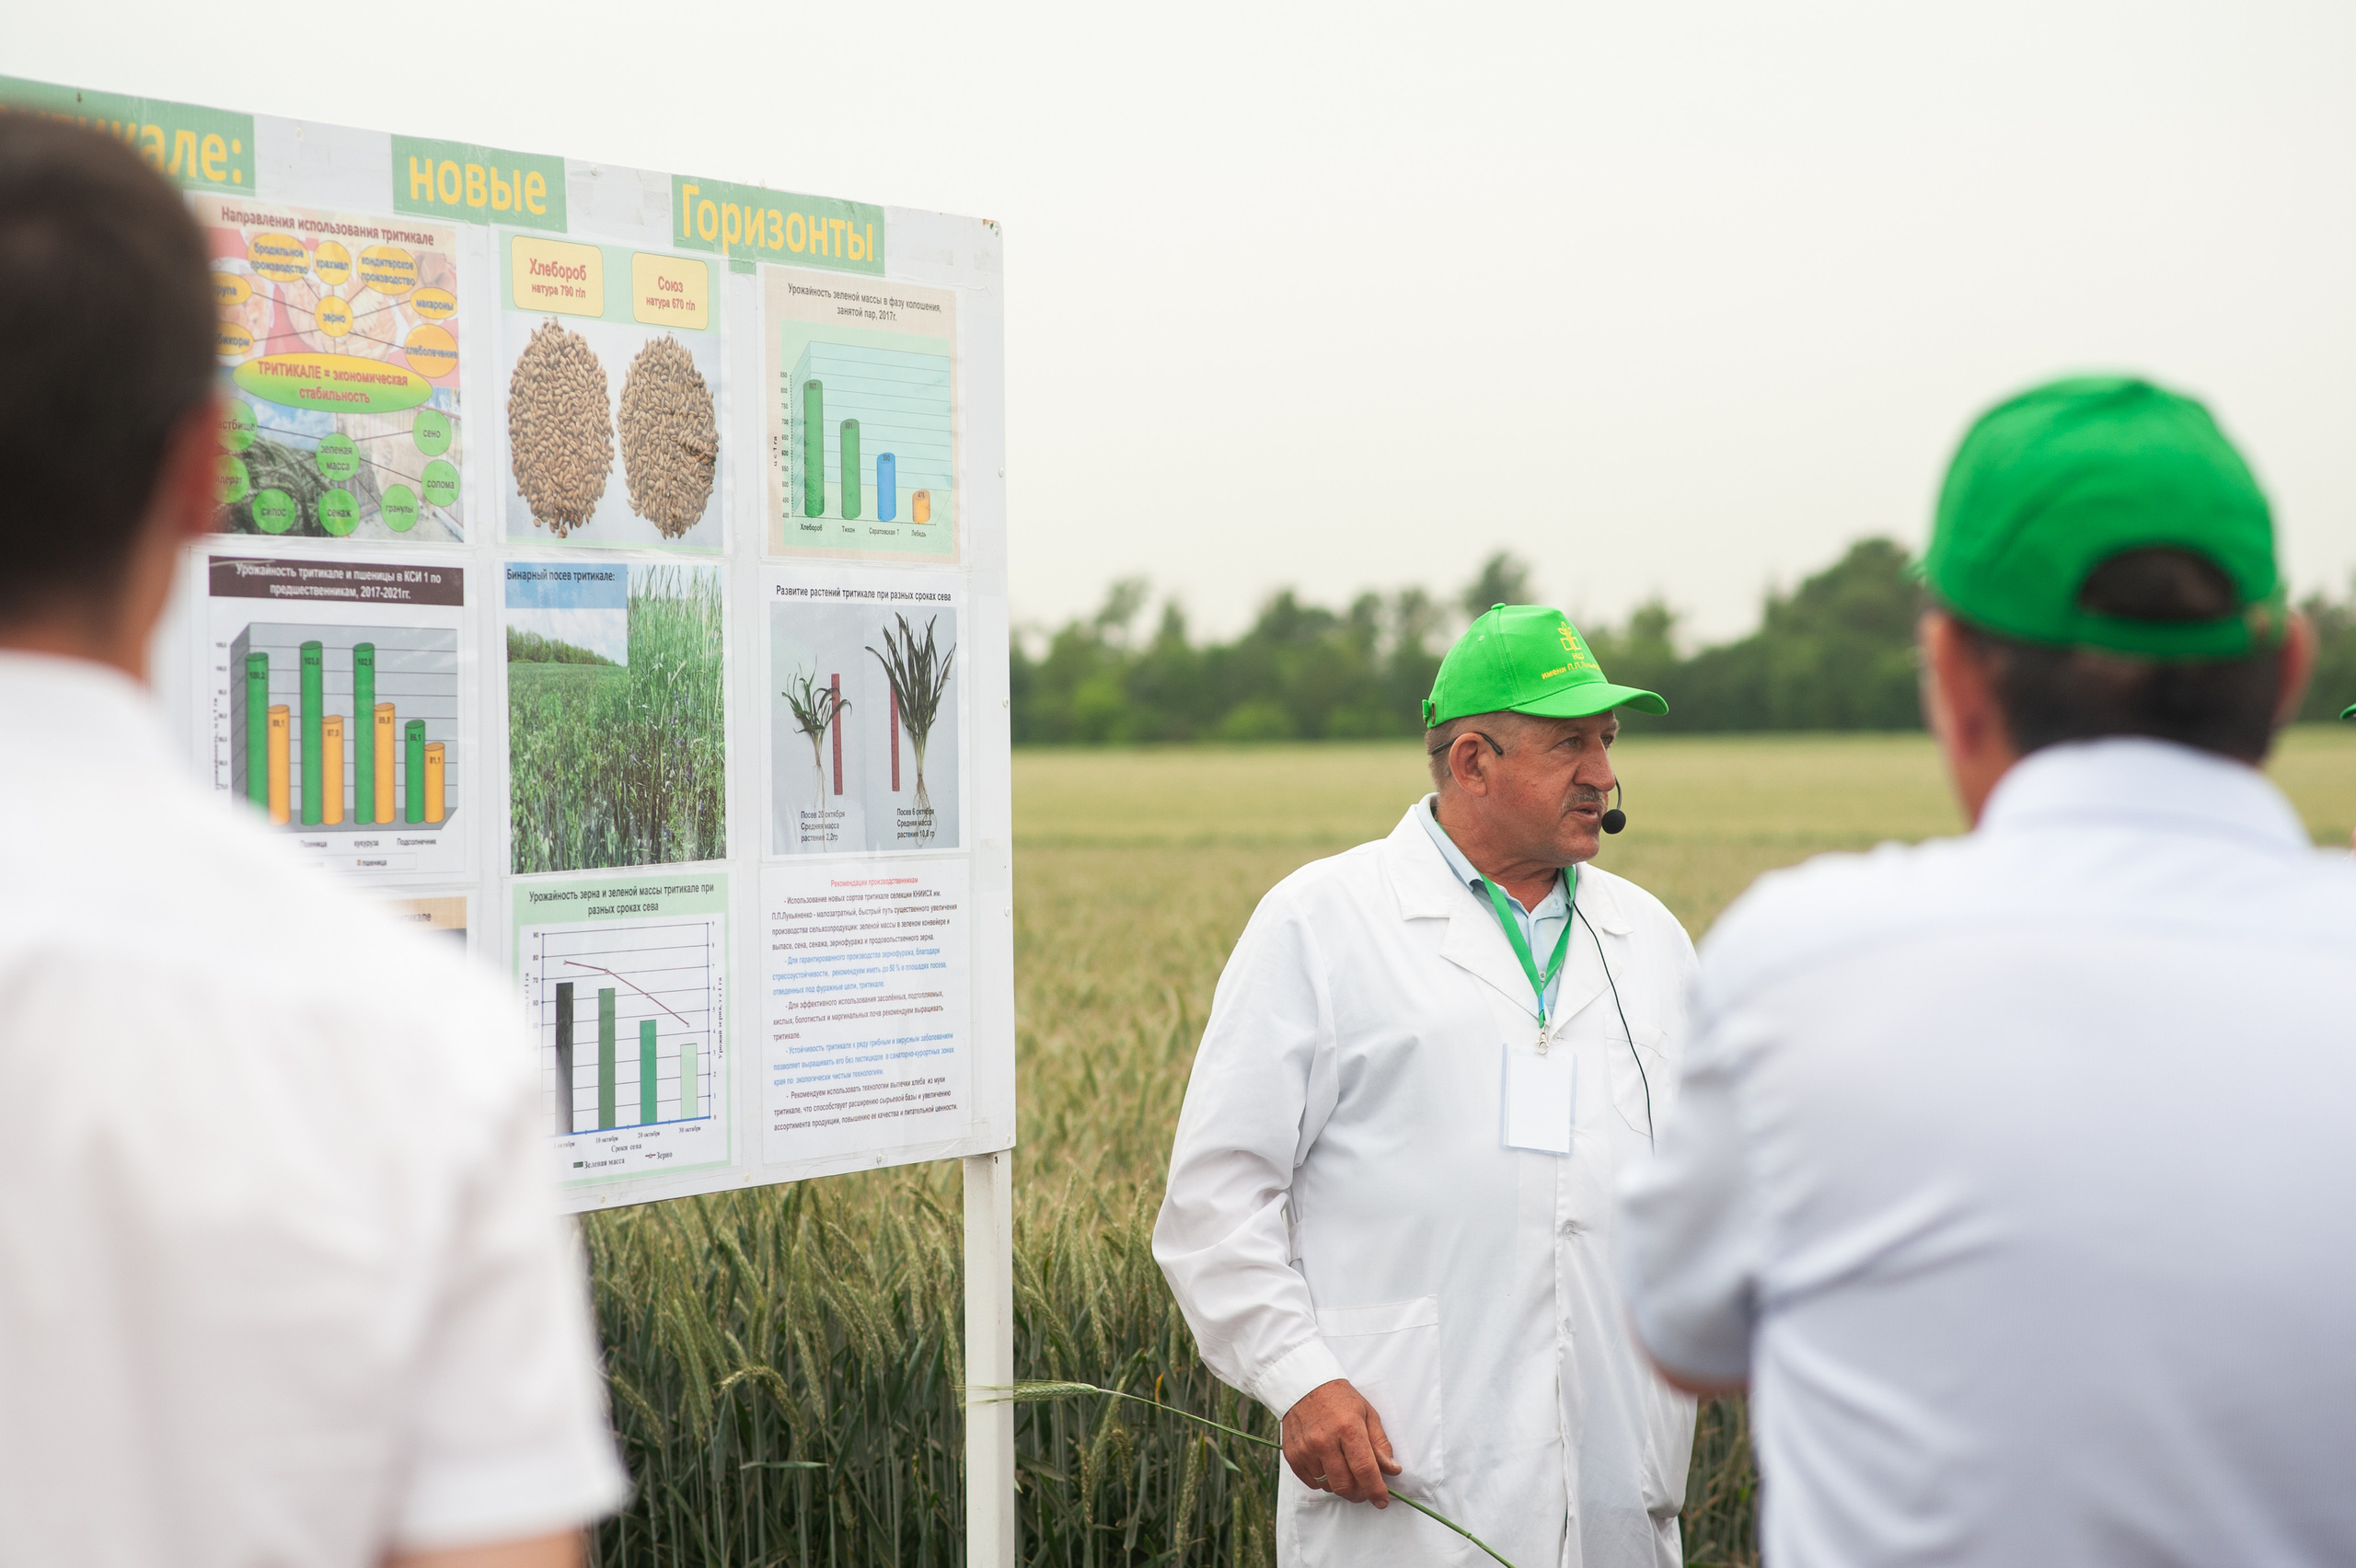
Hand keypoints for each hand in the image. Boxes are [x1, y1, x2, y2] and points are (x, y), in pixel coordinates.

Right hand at [1281, 1378, 1401, 1506]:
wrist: (1304, 1385)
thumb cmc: (1340, 1399)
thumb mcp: (1368, 1414)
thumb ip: (1380, 1444)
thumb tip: (1392, 1470)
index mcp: (1348, 1429)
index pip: (1365, 1470)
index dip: (1376, 1490)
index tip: (1382, 1501)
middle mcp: (1324, 1442)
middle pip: (1345, 1486)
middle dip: (1359, 1493)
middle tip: (1365, 1488)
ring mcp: (1306, 1450)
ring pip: (1328, 1486)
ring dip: (1340, 1485)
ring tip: (1345, 1469)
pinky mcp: (1292, 1455)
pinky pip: (1312, 1483)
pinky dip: (1323, 1481)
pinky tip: (1328, 1465)